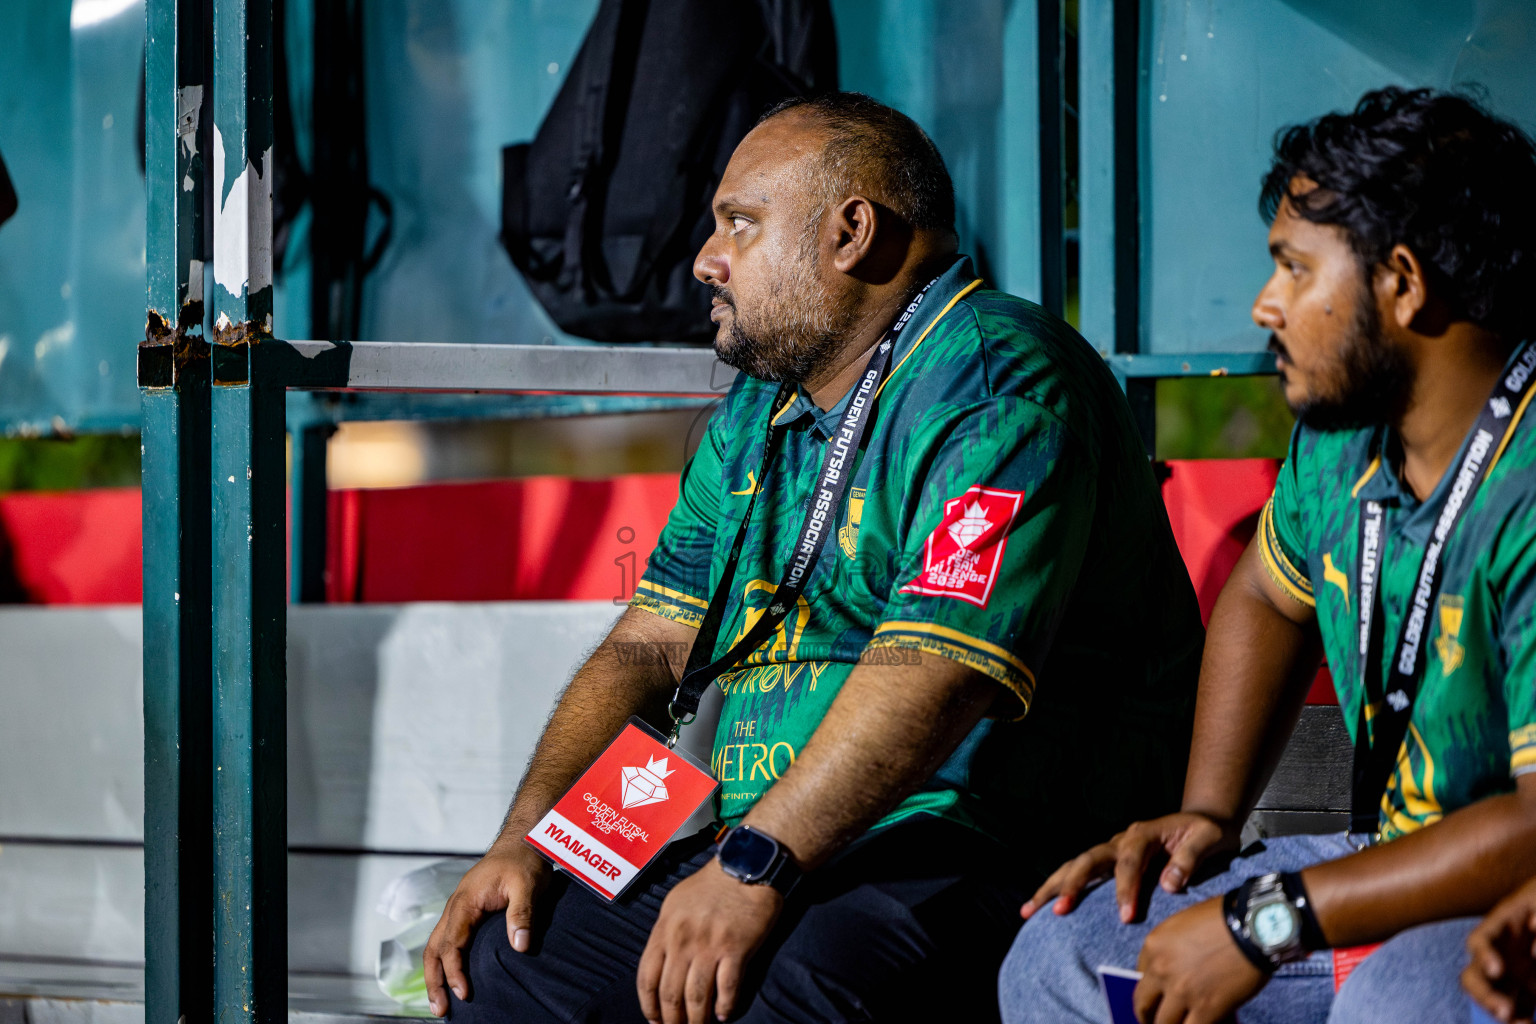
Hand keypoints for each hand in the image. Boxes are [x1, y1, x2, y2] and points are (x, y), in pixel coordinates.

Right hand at [423, 842, 550, 1016]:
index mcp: (465, 902)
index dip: (454, 971)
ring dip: (435, 975)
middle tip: (440, 1010)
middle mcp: (455, 908)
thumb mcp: (528, 885)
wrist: (520, 842)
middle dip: (434, 981)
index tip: (463, 993)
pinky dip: (443, 962)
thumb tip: (520, 945)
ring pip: (436, 946)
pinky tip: (450, 978)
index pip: (451, 944)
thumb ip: (522, 914)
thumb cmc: (523, 861)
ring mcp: (458, 910)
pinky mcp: (465, 913)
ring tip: (439, 1003)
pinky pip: (446, 941)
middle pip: (433, 949)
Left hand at [637, 859, 782, 1023]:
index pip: (646, 978)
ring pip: (696, 997)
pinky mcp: (736, 948)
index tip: (654, 1020)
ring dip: (696, 1020)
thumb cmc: (711, 884)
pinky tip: (724, 1014)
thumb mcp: (676, 903)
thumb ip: (666, 932)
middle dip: (672, 1020)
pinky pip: (728, 988)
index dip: (649, 1006)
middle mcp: (683, 940)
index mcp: (664, 929)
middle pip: (670, 994)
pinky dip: (725, 1006)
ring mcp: (709, 945)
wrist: (746, 865)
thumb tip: (661, 963)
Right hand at [1020, 812, 1238, 922]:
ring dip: (1052, 886)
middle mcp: (1119, 839)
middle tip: (1060, 911)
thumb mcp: (1208, 838)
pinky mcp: (1107, 861)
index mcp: (1141, 833)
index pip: (1127, 863)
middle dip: (1073, 886)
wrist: (1200, 821)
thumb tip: (1169, 885)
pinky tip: (1041, 904)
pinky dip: (1058, 886)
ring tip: (1029, 909)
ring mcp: (1110, 849)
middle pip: (1088, 860)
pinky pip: (1078, 872)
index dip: (1125, 889)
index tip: (1125, 917)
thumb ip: (1189, 858)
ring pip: (1075, 865)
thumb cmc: (1205, 831)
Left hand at [1134, 897, 1265, 1023]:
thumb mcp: (1184, 925)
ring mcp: (1182, 992)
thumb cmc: (1225, 920)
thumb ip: (1171, 950)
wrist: (1254, 927)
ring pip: (1163, 1023)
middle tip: (1151, 1020)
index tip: (1154, 997)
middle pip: (1143, 1003)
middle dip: (1146, 1016)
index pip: (1139, 976)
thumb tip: (1172, 974)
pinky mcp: (1206, 1009)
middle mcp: (1161, 970)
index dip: (1148, 989)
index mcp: (1153, 945)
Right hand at [1464, 875, 1535, 1022]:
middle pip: (1474, 976)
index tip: (1497, 970)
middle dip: (1484, 996)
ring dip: (1503, 1012)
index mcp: (1499, 929)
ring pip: (1493, 997)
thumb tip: (1534, 951)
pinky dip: (1523, 1019)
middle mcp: (1498, 954)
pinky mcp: (1526, 989)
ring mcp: (1511, 973)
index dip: (1484, 955)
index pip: (1478, 941)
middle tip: (1504, 1012)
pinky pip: (1519, 1007)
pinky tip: (1532, 1023)